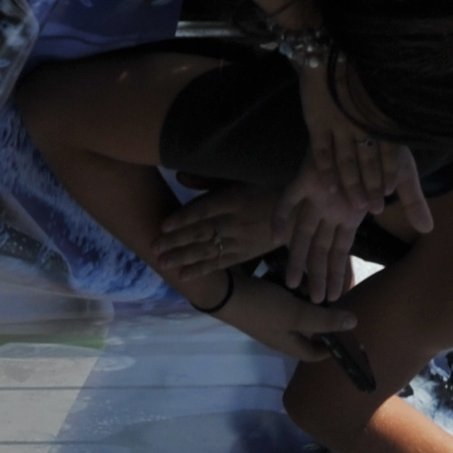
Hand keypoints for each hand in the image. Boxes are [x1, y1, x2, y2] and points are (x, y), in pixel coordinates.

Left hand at [153, 181, 291, 278]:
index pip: (204, 210)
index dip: (183, 218)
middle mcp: (236, 221)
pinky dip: (203, 270)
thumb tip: (179, 177)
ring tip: (162, 264)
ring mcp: (241, 240)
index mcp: (235, 198)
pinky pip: (221, 264)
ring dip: (184, 257)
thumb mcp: (241, 175)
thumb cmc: (267, 186)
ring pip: (208, 250)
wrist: (299, 212)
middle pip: (202, 232)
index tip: (162, 226)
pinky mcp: (246, 255)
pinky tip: (184, 276)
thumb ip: (209, 179)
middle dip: (176, 241)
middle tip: (154, 248)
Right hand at [186, 269, 362, 364]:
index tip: (347, 332)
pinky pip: (284, 296)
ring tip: (313, 282)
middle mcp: (280, 334)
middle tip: (331, 297)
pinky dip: (291, 287)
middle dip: (321, 314)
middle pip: (308, 329)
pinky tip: (294, 274)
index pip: (314, 354)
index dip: (332, 348)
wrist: (223, 291)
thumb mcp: (297, 314)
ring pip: (297, 310)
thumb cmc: (262, 307)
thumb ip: (324, 320)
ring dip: (306, 297)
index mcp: (289, 344)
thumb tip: (354, 323)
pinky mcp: (262, 300)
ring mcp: (270, 317)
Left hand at [279, 68, 428, 300]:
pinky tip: (275, 238)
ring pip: (302, 233)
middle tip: (314, 302)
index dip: (338, 273)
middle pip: (320, 248)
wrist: (369, 114)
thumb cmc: (385, 143)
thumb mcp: (403, 176)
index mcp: (350, 210)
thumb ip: (413, 203)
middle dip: (317, 275)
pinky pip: (288, 199)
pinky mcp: (306, 176)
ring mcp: (317, 193)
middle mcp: (331, 207)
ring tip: (293, 285)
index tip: (337, 297)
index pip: (341, 250)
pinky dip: (280, 216)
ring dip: (298, 258)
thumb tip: (428, 228)